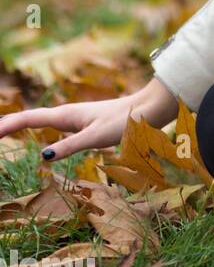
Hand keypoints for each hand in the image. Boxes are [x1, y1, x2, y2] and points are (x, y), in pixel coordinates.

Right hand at [0, 79, 179, 162]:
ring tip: (4, 130)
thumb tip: (44, 156)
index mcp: (66, 114)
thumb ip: (71, 146)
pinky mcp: (83, 122)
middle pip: (31, 117)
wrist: (146, 109)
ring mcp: (75, 117)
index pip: (29, 118)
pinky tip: (40, 131)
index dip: (9, 125)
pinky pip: (53, 123)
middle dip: (9, 123)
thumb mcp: (95, 137)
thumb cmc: (123, 122)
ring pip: (41, 119)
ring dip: (22, 123)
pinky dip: (39, 126)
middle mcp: (67, 113)